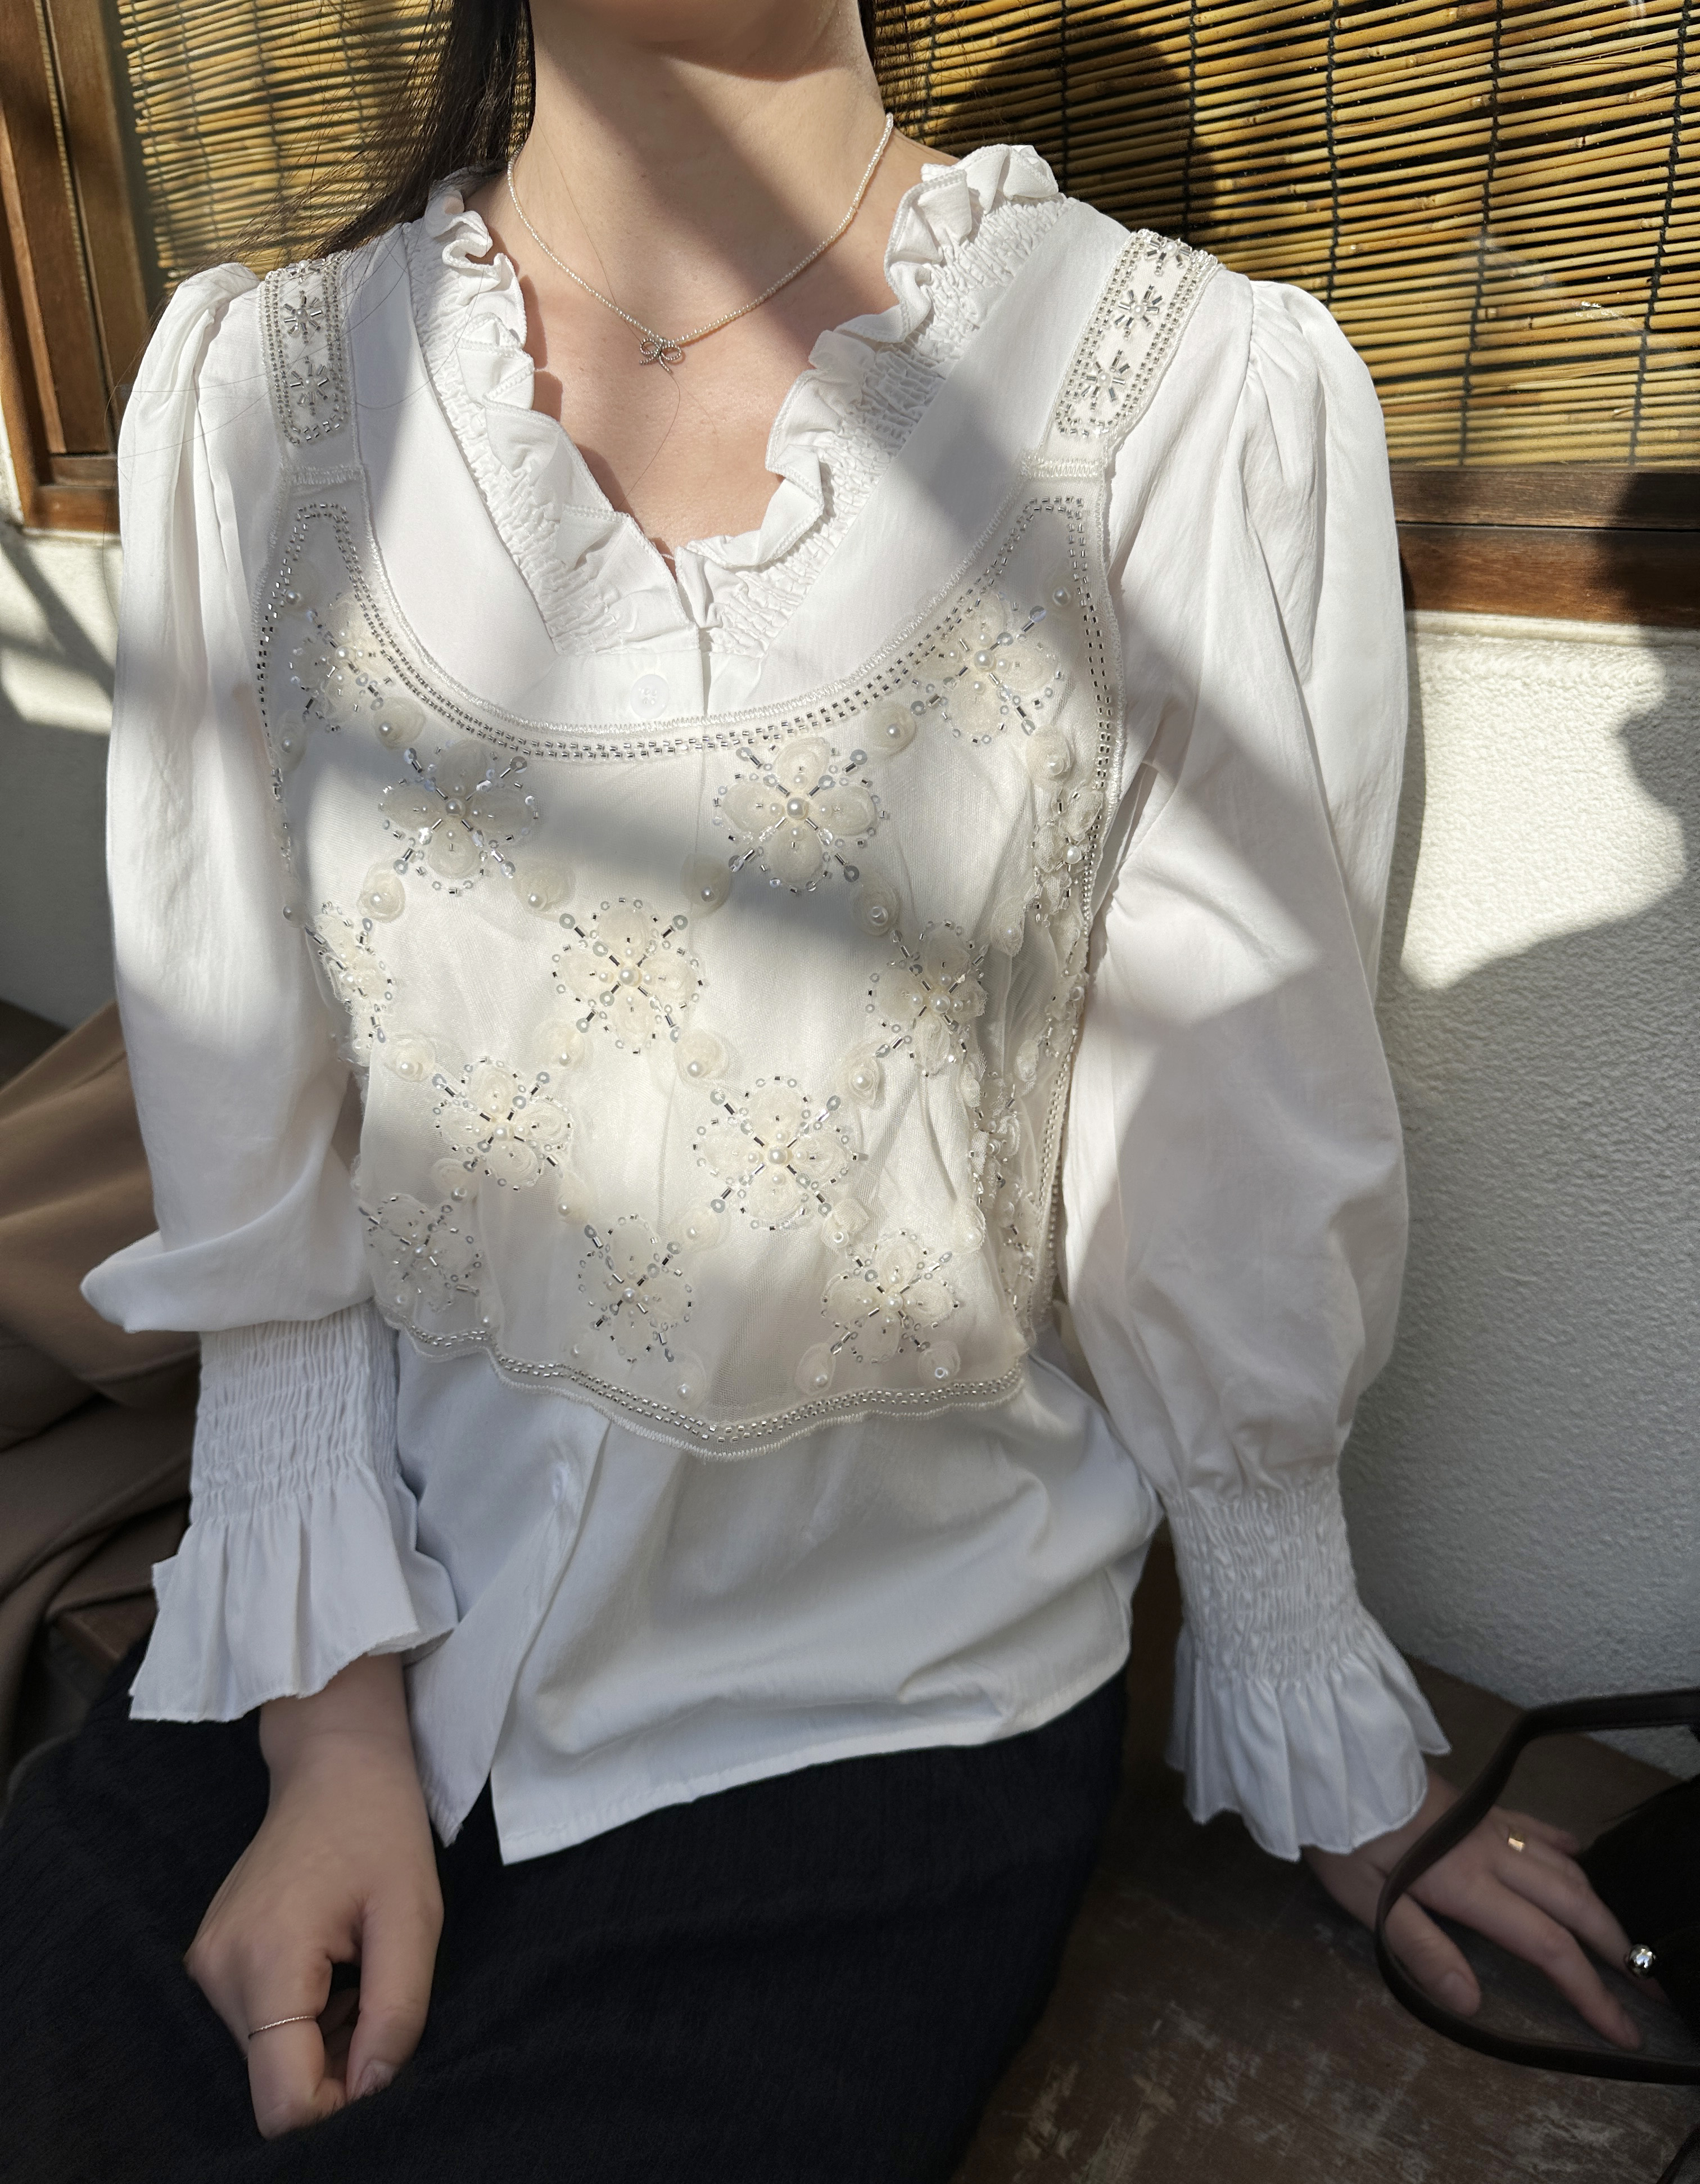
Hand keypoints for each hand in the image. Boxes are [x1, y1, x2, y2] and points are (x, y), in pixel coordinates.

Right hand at [185, 1654, 442, 2137]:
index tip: (380, 2065)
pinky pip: (259, 2024)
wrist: (335, 1759)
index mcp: (266, 1961)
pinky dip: (304, 2015)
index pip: (283, 2101)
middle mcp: (218, 1971)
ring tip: (358, 1970)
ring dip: (322, 2039)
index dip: (337, 2109)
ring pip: (268, 2057)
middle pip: (275, 2082)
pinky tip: (334, 1963)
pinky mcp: (212, 1957)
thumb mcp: (414, 1917)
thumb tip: (371, 2092)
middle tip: (379, 1999)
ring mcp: (207, 1964)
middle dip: (335, 2067)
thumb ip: (396, 2014)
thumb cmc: (380, 1827)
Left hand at [1304, 1765, 1641, 2048]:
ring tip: (1625, 1940)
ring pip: (1565, 1867)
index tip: (1621, 2030)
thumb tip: (1472, 2000)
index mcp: (1469, 1883)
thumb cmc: (1342, 1831)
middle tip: (1649, 1989)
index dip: (1589, 1991)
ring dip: (1601, 1907)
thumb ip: (1420, 1948)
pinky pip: (1536, 1826)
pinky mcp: (1477, 1806)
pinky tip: (1581, 1857)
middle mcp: (1493, 1852)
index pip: (1547, 1946)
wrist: (1332, 1756)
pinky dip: (1567, 1847)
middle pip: (1575, 1906)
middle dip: (1618, 1951)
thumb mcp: (1365, 1898)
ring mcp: (1489, 1825)